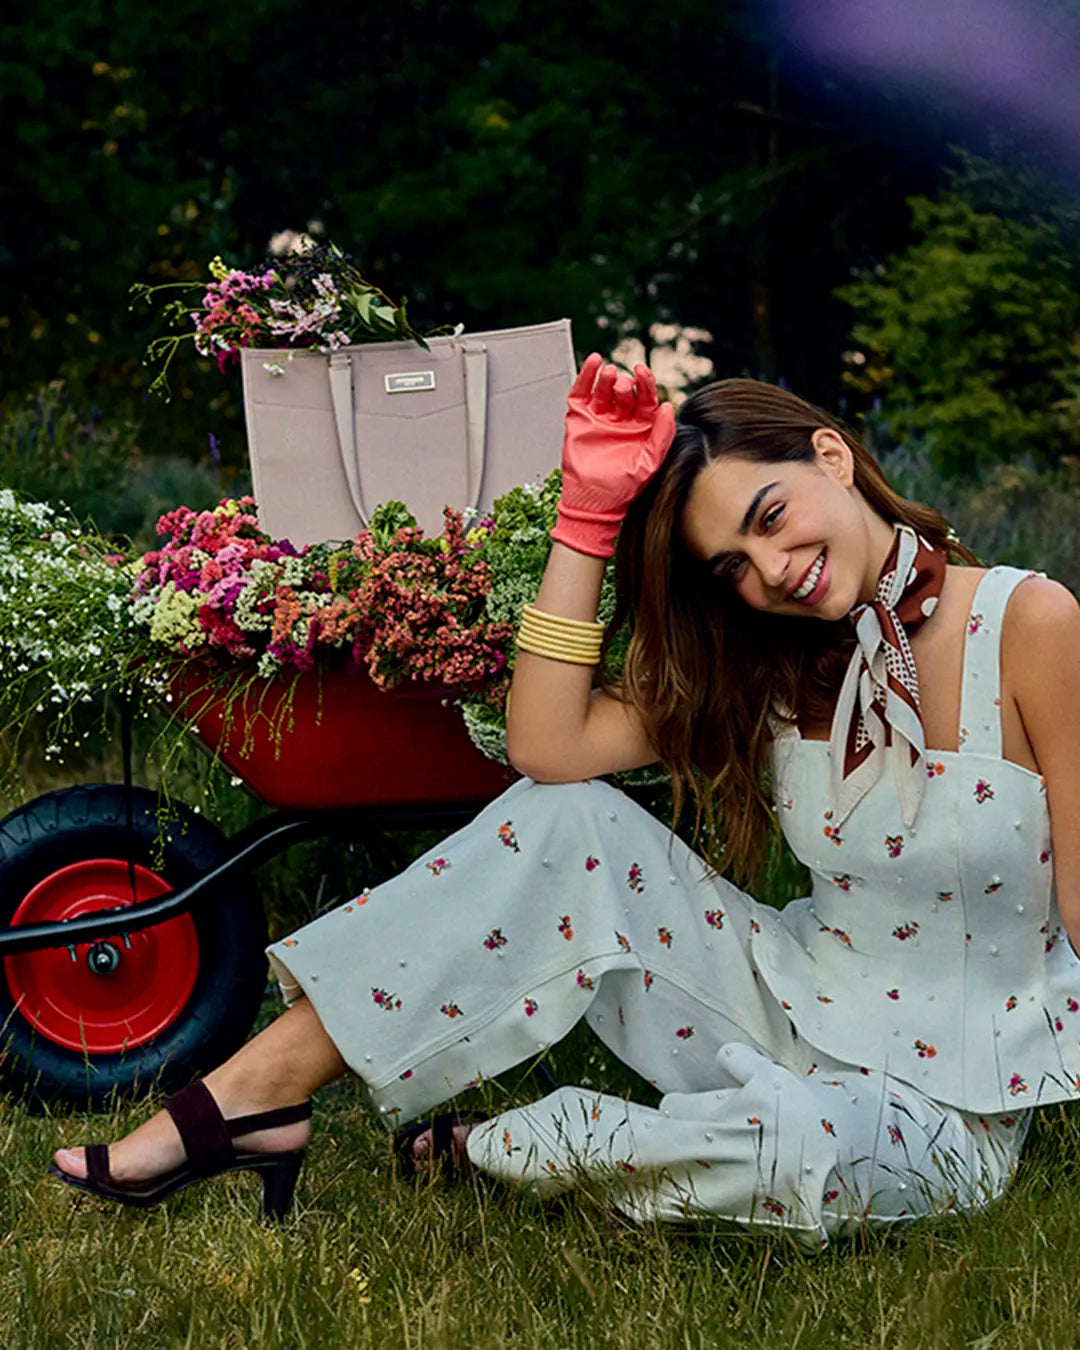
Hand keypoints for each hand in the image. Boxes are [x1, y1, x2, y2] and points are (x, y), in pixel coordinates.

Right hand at [550, 353, 676, 558]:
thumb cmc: (622, 488)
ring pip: (604, 389)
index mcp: (641, 428)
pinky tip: (593, 363)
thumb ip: (662, 435)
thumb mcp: (649, 462)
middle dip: (625, 385)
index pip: (645, 398)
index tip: (642, 371)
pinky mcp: (579, 419)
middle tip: (622, 387)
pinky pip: (581, 393)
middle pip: (625, 391)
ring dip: (607, 377)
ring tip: (609, 373)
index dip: (645, 382)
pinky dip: (585, 377)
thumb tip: (668, 406)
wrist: (593, 502)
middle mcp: (621, 420)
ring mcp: (599, 418)